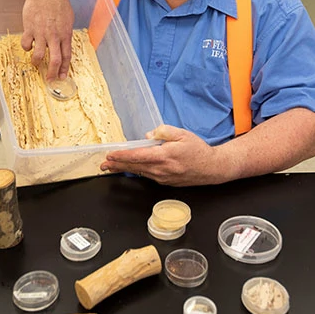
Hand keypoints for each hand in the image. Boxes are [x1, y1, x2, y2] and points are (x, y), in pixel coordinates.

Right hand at [21, 0, 73, 79]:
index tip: (62, 77)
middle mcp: (54, 37)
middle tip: (49, 80)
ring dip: (36, 62)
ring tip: (35, 63)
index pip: (66, 56)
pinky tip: (28, 45)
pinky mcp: (30, 29)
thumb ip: (65, 32)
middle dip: (52, 73)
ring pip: (38, 55)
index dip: (64, 69)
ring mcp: (41, 33)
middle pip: (54, 60)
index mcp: (65, 35)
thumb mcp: (68, 19)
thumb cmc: (59, 2)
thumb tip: (64, 42)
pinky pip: (26, 44)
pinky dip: (26, 47)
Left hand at [101, 125, 229, 186]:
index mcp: (164, 156)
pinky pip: (148, 175)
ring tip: (110, 167)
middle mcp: (161, 169)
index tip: (111, 155)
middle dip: (117, 165)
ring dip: (124, 169)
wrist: (211, 168)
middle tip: (103, 165)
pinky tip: (130, 168)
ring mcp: (163, 177)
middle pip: (134, 167)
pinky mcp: (165, 182)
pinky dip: (137, 171)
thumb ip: (164, 132)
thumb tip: (148, 135)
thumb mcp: (182, 134)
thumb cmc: (198, 150)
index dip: (122, 156)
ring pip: (139, 172)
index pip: (138, 156)